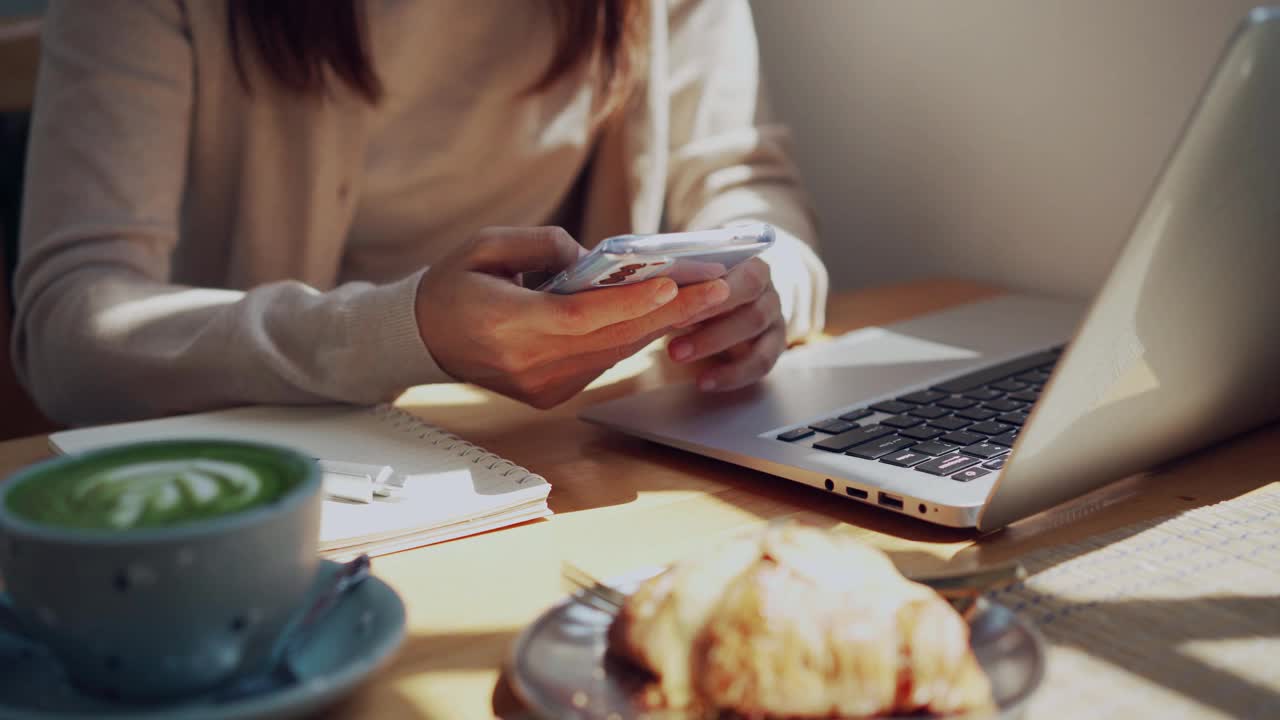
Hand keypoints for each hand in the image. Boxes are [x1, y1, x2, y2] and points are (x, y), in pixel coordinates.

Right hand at [416, 226, 730, 407]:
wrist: (422, 338)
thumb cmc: (453, 283)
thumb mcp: (487, 246)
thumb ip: (545, 246)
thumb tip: (596, 260)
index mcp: (507, 324)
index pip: (578, 318)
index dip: (628, 304)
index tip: (670, 286)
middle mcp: (528, 363)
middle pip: (611, 339)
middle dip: (670, 312)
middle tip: (719, 288)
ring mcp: (542, 386)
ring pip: (614, 351)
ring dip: (660, 325)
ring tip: (706, 296)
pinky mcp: (550, 394)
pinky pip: (602, 361)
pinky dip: (632, 336)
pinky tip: (665, 314)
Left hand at [665, 258, 784, 391]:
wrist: (717, 309)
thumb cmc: (700, 285)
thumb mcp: (691, 278)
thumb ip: (682, 276)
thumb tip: (653, 280)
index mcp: (753, 266)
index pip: (745, 277)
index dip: (716, 292)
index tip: (680, 299)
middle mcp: (769, 291)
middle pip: (752, 306)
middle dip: (712, 320)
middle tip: (673, 327)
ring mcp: (773, 320)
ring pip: (752, 333)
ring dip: (712, 344)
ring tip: (675, 354)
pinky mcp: (772, 348)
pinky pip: (760, 364)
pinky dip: (731, 376)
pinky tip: (702, 382)